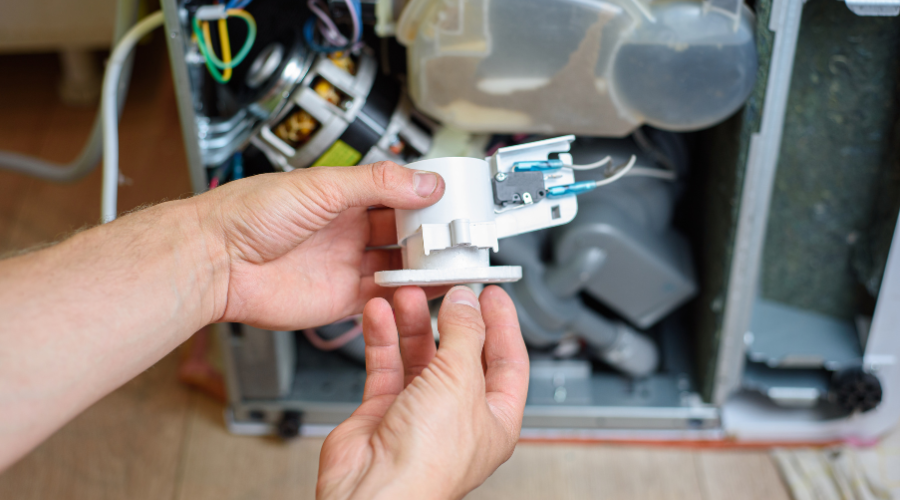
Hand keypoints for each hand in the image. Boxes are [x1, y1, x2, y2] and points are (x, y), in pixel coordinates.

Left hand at [195, 161, 445, 329]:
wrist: (215, 260)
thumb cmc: (250, 214)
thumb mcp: (322, 187)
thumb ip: (377, 184)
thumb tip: (425, 182)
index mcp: (342, 196)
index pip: (397, 193)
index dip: (425, 196)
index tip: (453, 199)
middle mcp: (347, 230)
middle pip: (403, 231)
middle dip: (431, 232)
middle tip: (458, 233)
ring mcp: (345, 265)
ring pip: (397, 264)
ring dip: (423, 263)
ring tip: (453, 260)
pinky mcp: (340, 299)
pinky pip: (382, 296)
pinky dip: (406, 293)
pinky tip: (427, 287)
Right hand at [317, 285, 529, 499]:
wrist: (373, 491)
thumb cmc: (427, 460)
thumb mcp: (460, 381)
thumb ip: (464, 335)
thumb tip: (466, 303)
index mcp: (494, 418)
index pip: (508, 361)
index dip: (503, 324)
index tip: (493, 295)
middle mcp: (458, 416)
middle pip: (460, 354)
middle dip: (451, 319)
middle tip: (446, 290)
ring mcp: (419, 414)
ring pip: (420, 356)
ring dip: (414, 323)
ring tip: (407, 294)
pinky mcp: (383, 412)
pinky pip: (386, 366)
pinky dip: (383, 338)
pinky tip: (380, 315)